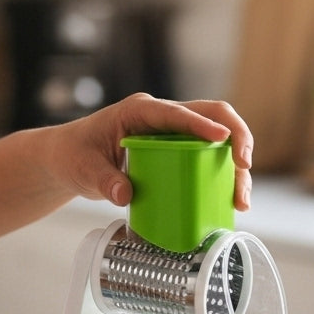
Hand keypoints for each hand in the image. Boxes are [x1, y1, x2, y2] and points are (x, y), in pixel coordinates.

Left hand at [48, 92, 253, 211]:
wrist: (69, 159)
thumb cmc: (74, 155)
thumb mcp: (84, 169)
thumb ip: (103, 180)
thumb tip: (124, 193)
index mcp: (140, 111)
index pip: (177, 112)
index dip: (202, 124)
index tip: (224, 138)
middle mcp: (163, 118)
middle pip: (212, 116)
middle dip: (237, 138)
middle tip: (245, 166)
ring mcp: (173, 134)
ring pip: (217, 140)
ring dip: (234, 166)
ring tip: (240, 200)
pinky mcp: (177, 152)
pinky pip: (207, 159)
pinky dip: (222, 177)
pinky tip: (230, 202)